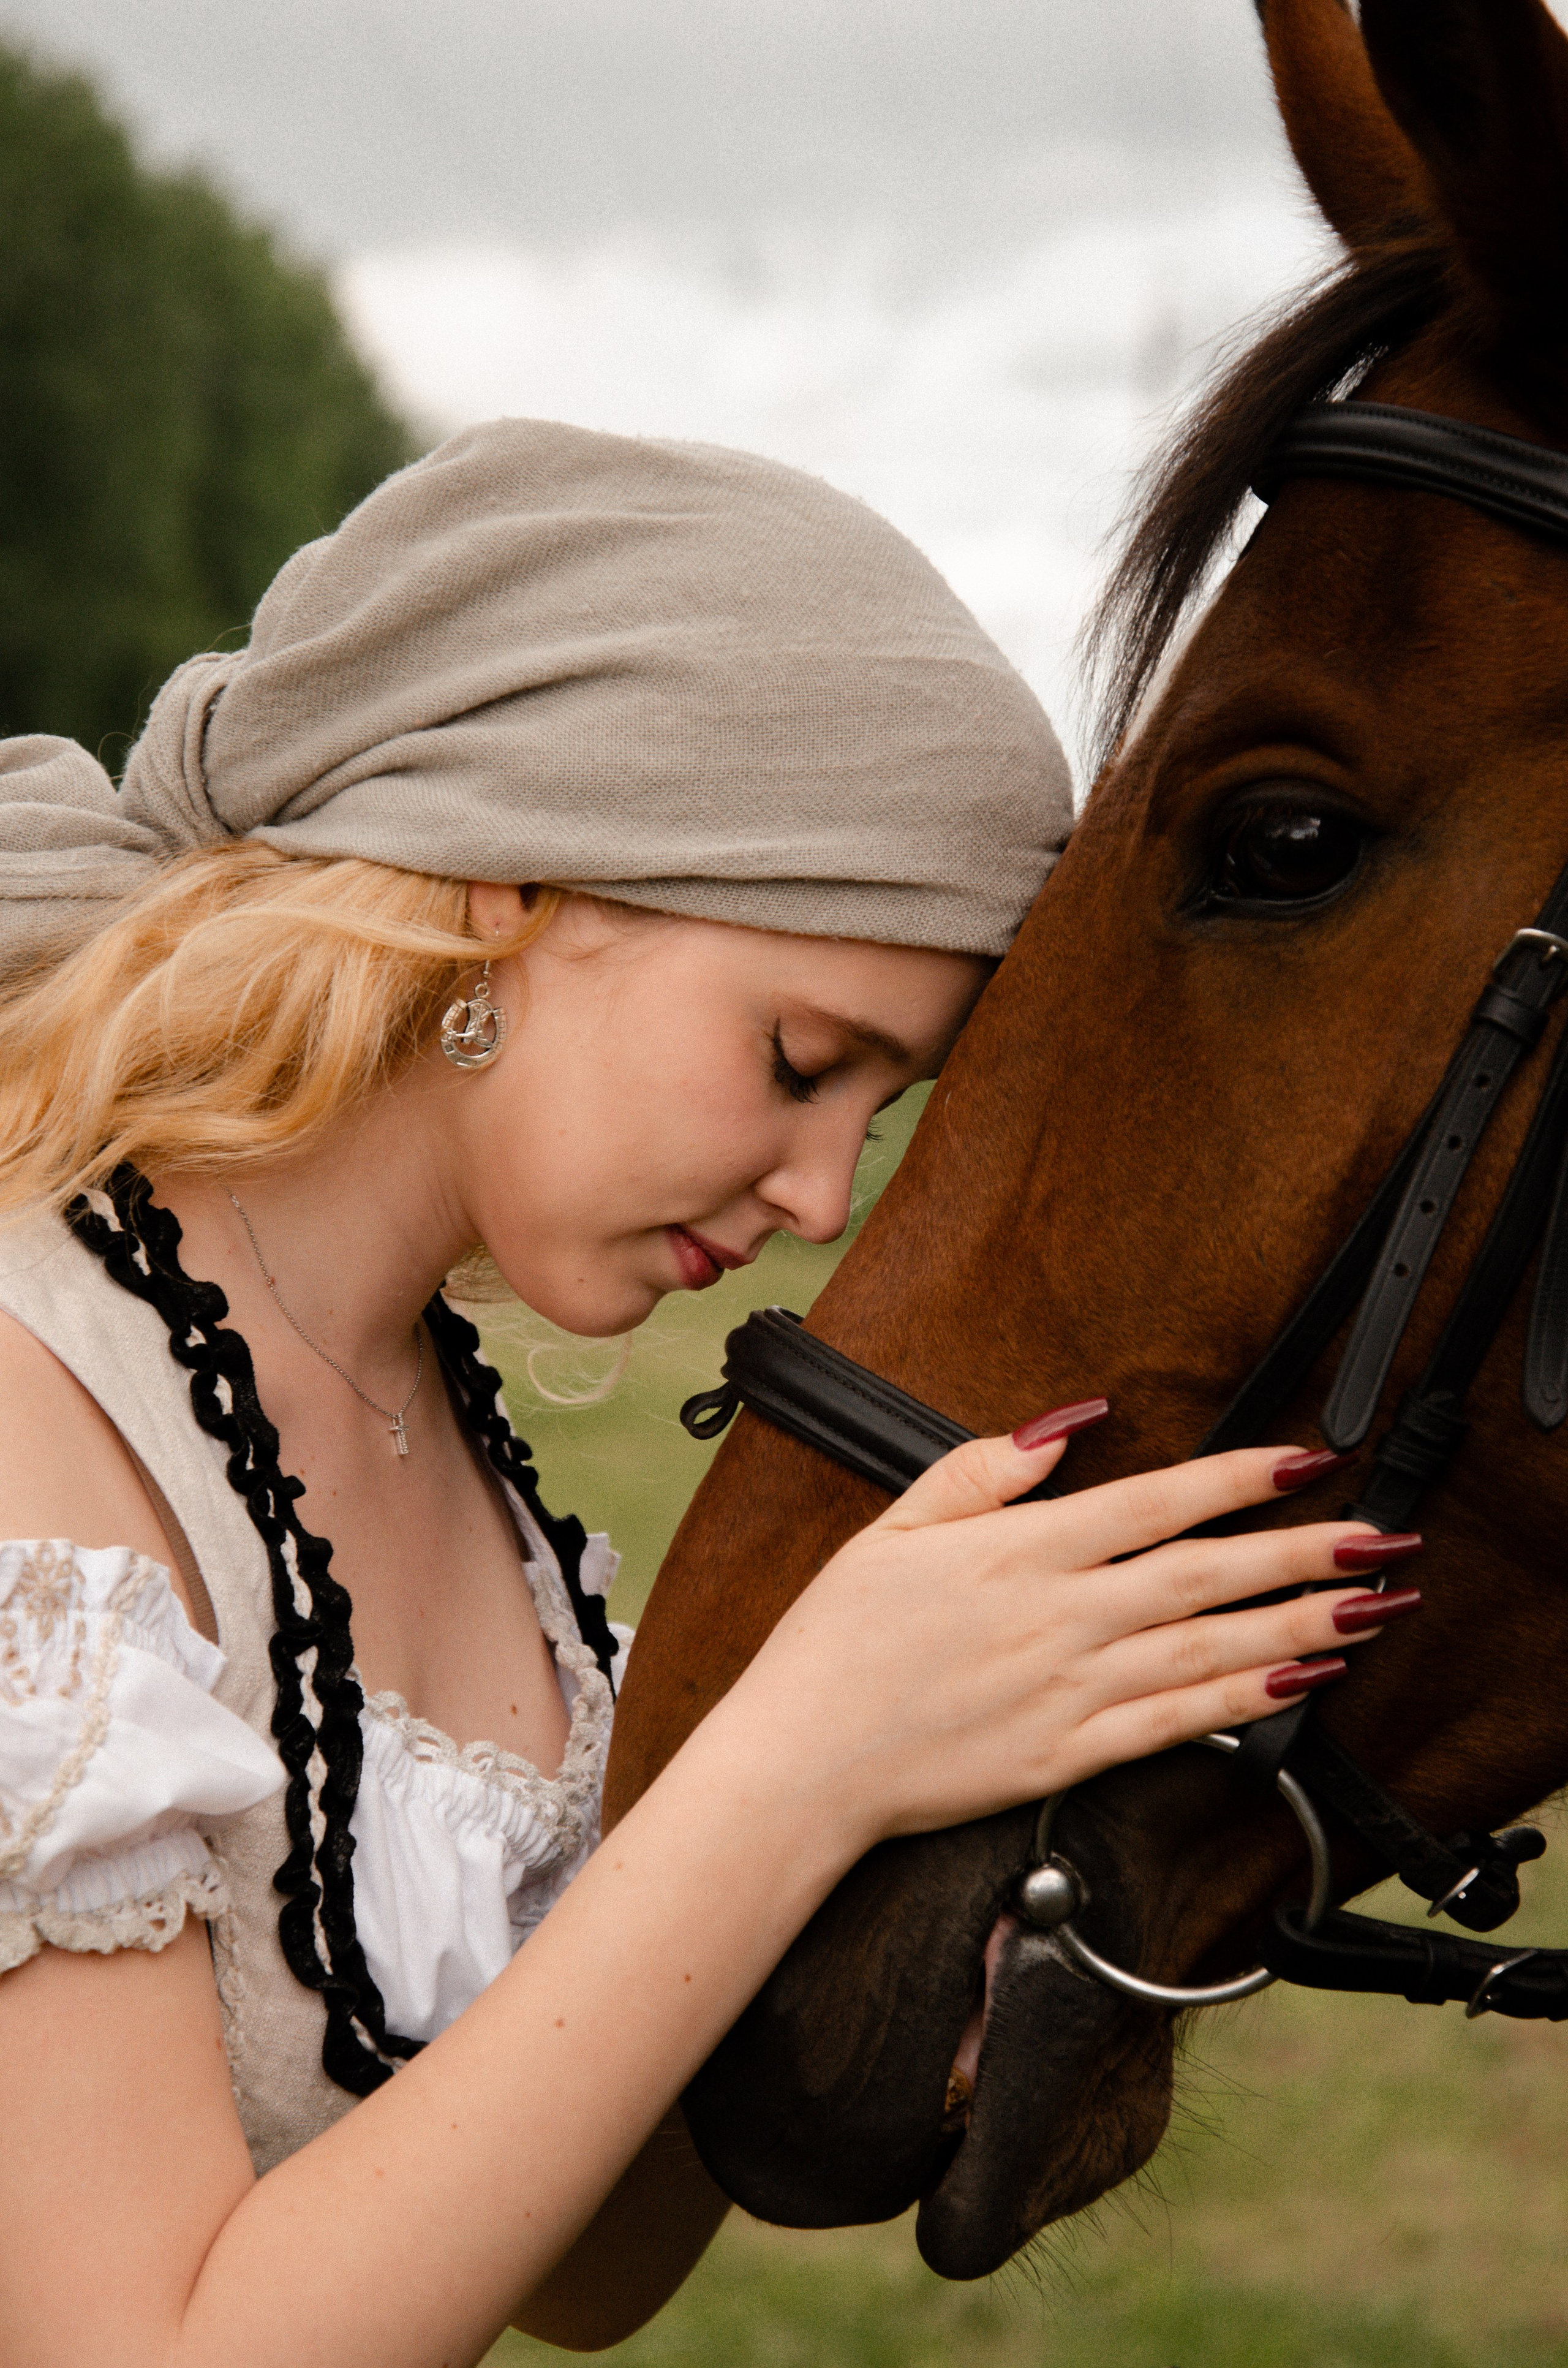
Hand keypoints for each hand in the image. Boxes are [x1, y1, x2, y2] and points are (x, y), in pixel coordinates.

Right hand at [726, 1416, 1418, 1850]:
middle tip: (1381, 1533)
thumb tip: (1065, 1422)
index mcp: (1018, 1552)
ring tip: (1371, 1604)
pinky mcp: (1069, 1757)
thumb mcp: (894, 1527)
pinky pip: (1177, 1723)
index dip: (1238, 1478)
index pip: (1153, 1502)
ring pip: (1208, 1648)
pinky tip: (1297, 1682)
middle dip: (1303, 1551)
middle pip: (1205, 1574)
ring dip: (1299, 1624)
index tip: (1305, 1458)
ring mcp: (1070, 1691)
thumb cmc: (835, 1646)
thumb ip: (982, 1470)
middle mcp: (1059, 1618)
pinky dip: (1244, 1700)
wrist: (802, 1763)